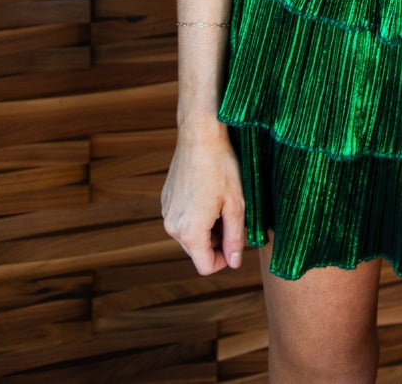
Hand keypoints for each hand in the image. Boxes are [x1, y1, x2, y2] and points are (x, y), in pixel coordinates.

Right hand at [161, 124, 245, 275]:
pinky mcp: (165, 199)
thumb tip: (234, 262)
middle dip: (216, 241)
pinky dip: (195, 214)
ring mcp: (166, 212)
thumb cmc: (221, 166)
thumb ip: (235, 238)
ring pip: (190, 234)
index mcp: (190, 231)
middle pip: (197, 250)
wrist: (200, 135)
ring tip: (220, 202)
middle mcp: (172, 226)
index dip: (224, 260)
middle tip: (231, 215)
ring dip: (206, 227)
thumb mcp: (236, 204)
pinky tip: (207, 192)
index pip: (206, 266)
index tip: (235, 243)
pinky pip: (182, 218)